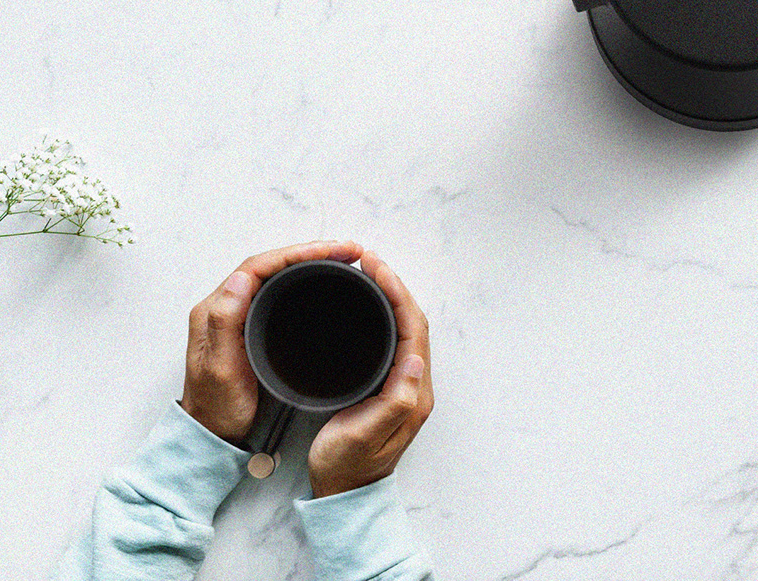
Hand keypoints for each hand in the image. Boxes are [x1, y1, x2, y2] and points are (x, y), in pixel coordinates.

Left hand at [180, 240, 365, 443]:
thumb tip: (239, 278)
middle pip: (270, 265)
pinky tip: (322, 280)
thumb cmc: (218, 408)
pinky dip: (303, 279)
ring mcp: (238, 315)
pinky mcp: (251, 325)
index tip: (330, 251)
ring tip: (341, 258)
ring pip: (275, 275)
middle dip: (309, 252)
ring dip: (308, 262)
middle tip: (346, 250)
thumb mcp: (220, 370)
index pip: (257, 267)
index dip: (296, 254)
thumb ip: (225, 324)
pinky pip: (277, 291)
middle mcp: (225, 306)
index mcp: (214, 310)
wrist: (215, 434)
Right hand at [308, 252, 433, 497]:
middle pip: (412, 322)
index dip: (397, 294)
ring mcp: (403, 386)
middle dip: (394, 287)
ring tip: (368, 273)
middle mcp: (414, 385)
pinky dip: (382, 315)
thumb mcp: (366, 436)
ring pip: (404, 328)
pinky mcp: (388, 387)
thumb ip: (395, 401)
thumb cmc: (347, 467)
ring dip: (390, 297)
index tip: (375, 269)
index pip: (413, 329)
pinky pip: (393, 340)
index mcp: (413, 394)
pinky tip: (367, 306)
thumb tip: (415, 359)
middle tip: (369, 261)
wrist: (342, 495)